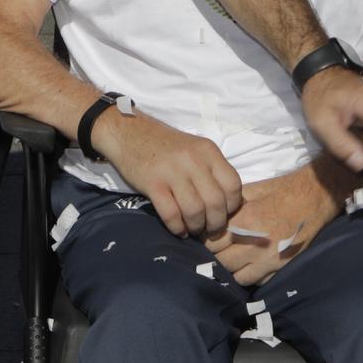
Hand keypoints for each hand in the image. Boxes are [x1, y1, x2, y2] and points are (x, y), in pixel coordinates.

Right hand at [93, 109, 243, 237]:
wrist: (129, 132)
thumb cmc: (164, 145)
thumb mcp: (194, 149)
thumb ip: (211, 170)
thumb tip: (228, 204)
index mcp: (208, 151)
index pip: (233, 185)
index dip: (232, 206)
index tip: (224, 213)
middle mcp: (193, 160)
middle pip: (216, 202)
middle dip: (216, 223)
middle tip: (209, 229)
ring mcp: (172, 171)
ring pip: (195, 211)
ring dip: (196, 227)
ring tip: (193, 229)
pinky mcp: (153, 184)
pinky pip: (171, 214)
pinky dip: (177, 228)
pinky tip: (178, 229)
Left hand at [203, 168, 339, 285]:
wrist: (313, 197)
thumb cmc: (281, 191)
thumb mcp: (252, 190)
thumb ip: (230, 205)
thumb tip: (211, 216)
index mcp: (243, 222)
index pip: (211, 242)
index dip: (207, 239)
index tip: (209, 236)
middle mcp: (253, 244)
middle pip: (220, 261)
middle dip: (217, 255)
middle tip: (220, 248)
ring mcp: (268, 259)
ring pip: (236, 276)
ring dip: (232, 269)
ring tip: (234, 259)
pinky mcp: (280, 267)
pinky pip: (256, 282)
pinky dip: (250, 275)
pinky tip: (250, 265)